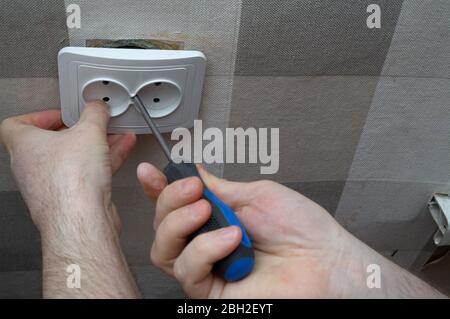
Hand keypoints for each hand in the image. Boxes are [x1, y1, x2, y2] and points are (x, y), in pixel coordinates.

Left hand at [0, 101, 139, 297]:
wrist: (82, 219)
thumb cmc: (70, 181)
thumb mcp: (88, 131)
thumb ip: (94, 114)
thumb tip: (97, 106)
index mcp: (24, 146)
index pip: (17, 124)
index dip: (39, 115)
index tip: (62, 114)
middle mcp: (33, 168)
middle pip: (53, 142)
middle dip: (78, 132)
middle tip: (93, 124)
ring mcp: (51, 186)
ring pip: (74, 159)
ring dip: (95, 146)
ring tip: (114, 135)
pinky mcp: (71, 199)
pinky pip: (87, 174)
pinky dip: (103, 161)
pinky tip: (121, 151)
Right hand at [138, 164, 445, 298]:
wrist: (326, 260)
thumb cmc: (302, 228)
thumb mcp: (256, 195)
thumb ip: (219, 188)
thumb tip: (194, 170)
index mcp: (217, 218)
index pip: (175, 204)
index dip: (158, 189)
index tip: (150, 172)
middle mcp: (208, 243)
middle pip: (162, 226)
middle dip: (169, 202)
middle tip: (192, 190)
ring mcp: (209, 268)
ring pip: (165, 250)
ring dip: (181, 224)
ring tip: (207, 212)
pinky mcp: (212, 292)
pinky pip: (189, 270)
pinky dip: (205, 248)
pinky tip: (229, 239)